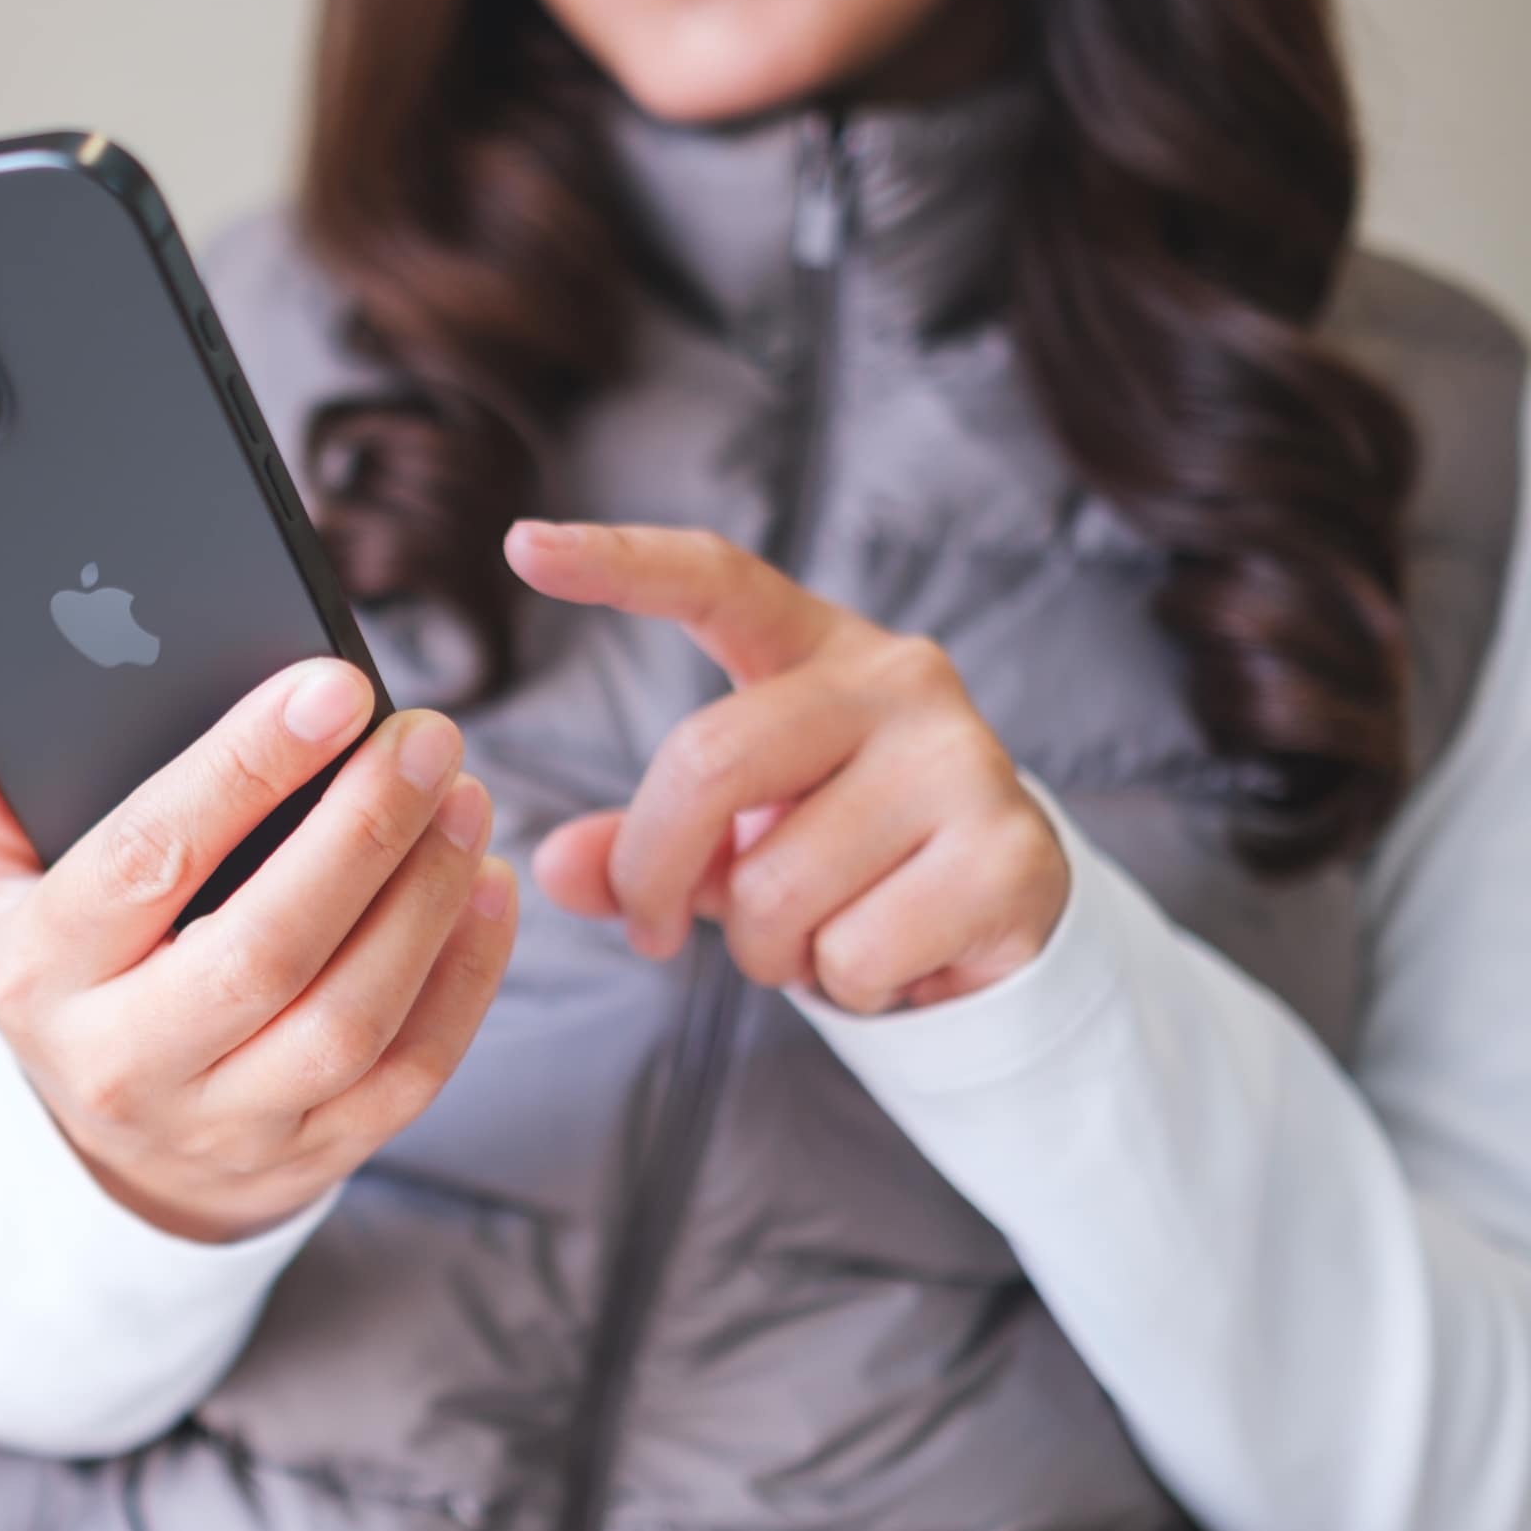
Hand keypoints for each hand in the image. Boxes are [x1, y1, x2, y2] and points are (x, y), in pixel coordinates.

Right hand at [0, 641, 517, 1242]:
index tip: (333, 684)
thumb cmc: (67, 981)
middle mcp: (129, 1061)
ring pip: (349, 1019)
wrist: (119, 1159)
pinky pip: (412, 1073)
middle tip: (427, 734)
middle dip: (362, 832)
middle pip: (265, 949)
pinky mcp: (315, 1154)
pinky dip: (467, 978)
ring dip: (426, 901)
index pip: (148, 860)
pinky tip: (490, 888)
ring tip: (466, 797)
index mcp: (45, 975)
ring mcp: (228, 1122)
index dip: (244, 771)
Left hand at [506, 521, 1066, 1013]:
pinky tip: (890, 961)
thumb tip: (552, 866)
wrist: (1000, 921)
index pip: (716, 580)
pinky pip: (854, 952)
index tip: (523, 545)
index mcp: (817, 648)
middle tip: (652, 932)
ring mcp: (963, 759)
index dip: (619, 561)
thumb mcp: (728, 840)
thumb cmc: (841, 862)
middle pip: (707, 763)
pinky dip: (844, 985)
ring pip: (778, 887)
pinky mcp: (1007, 854)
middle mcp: (900, 678)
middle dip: (653, 874)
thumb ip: (637, 846)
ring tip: (817, 936)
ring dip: (766, 951)